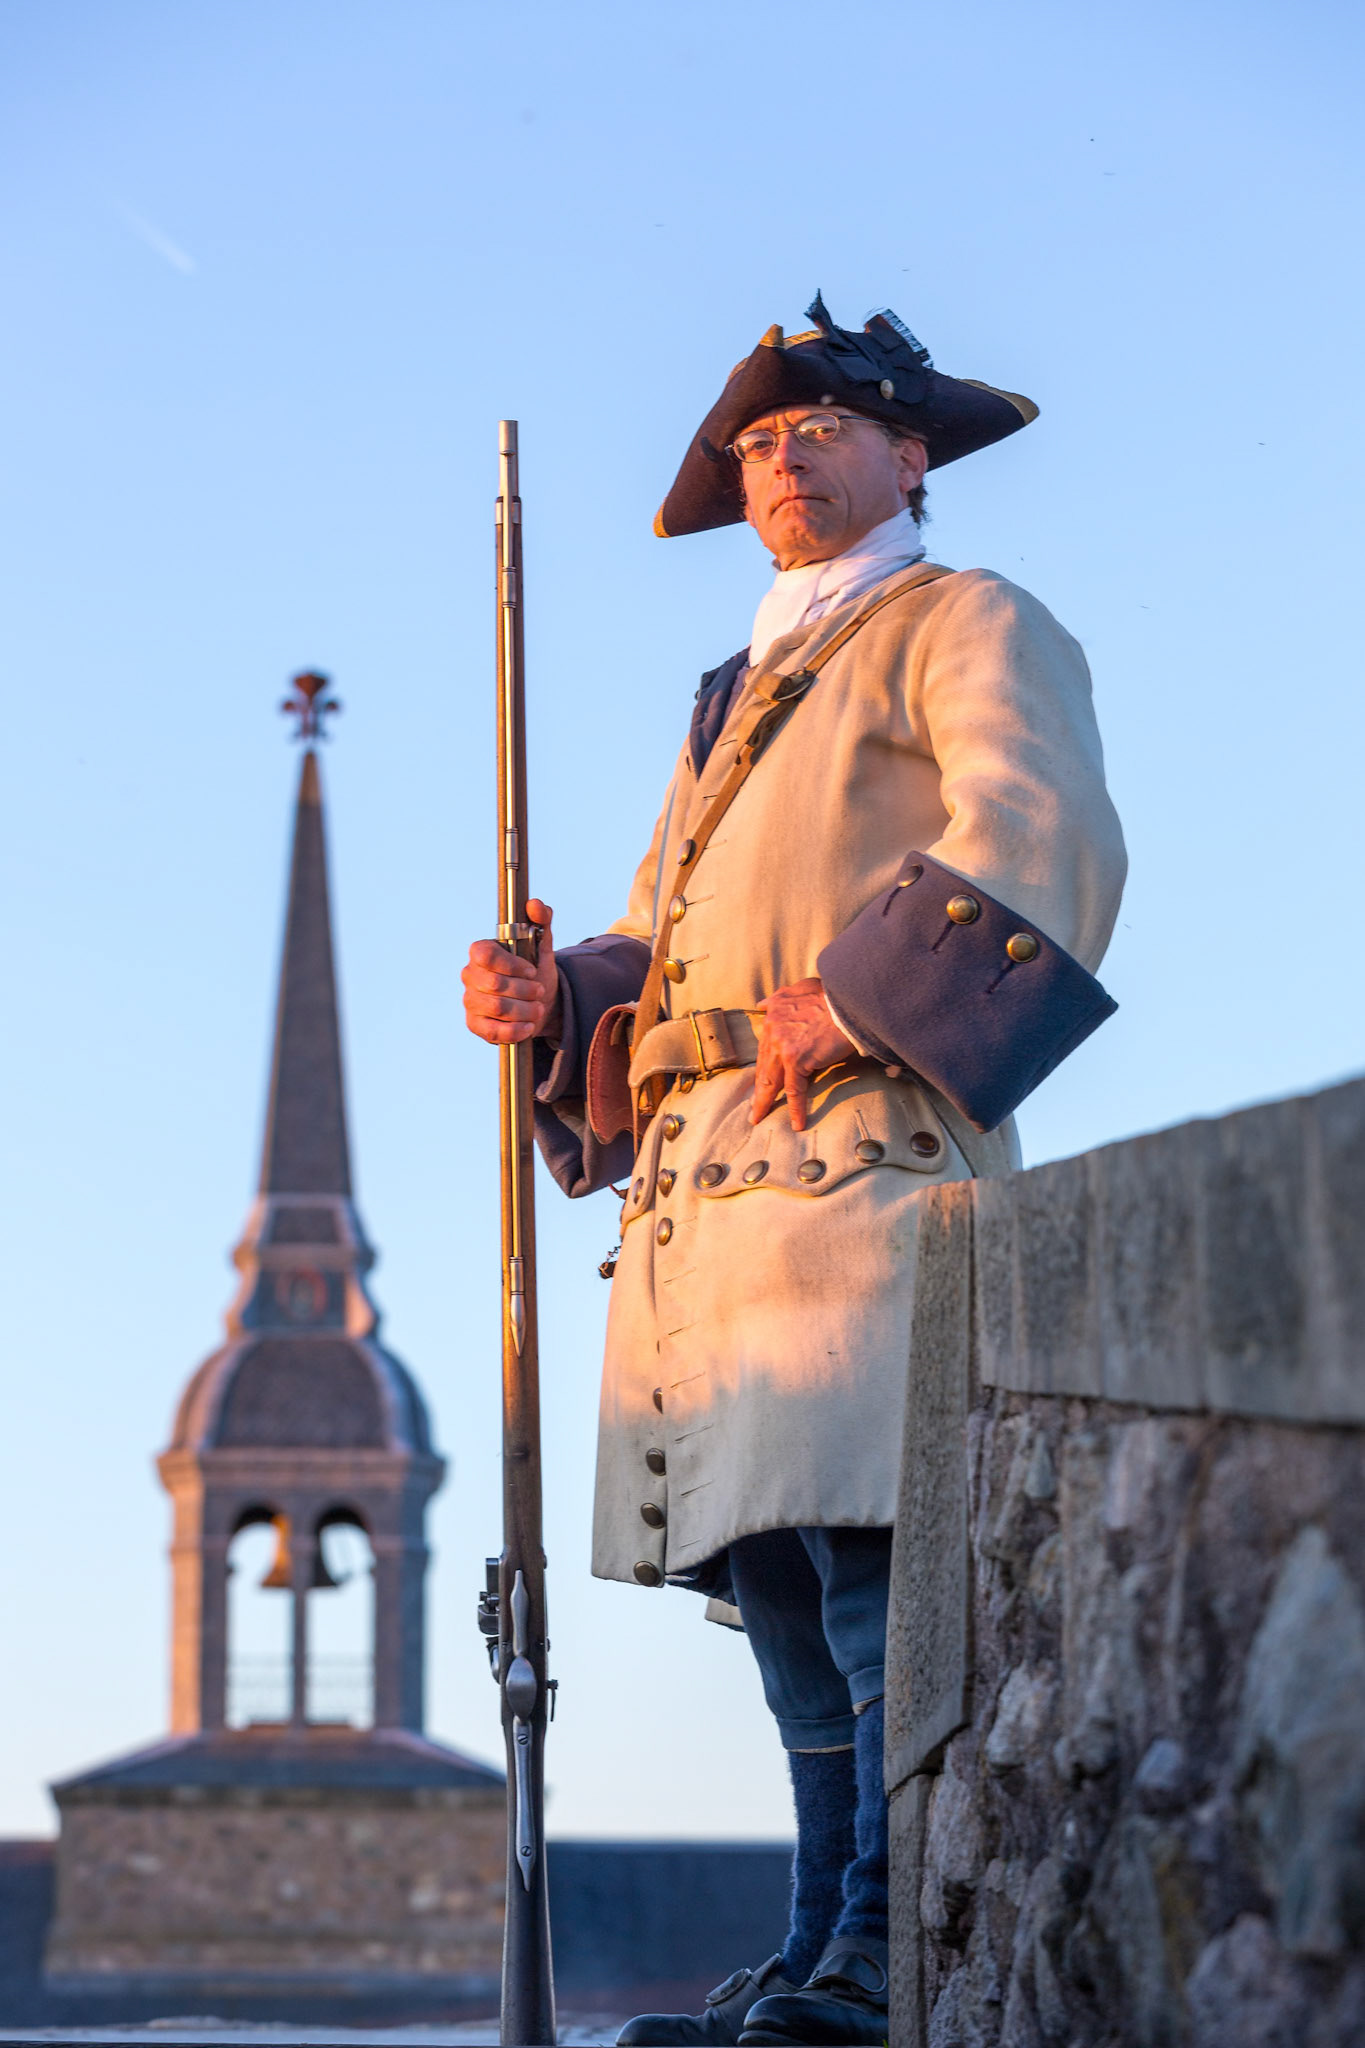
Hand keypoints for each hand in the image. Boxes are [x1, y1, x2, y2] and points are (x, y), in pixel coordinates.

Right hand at [462, 899, 559, 1044]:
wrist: (539, 1003)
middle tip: (540, 991)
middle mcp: (470, 975)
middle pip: (495, 984)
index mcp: (481, 952)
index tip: (532, 971)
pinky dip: (515, 1030)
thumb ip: (542, 921)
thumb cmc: (536, 972)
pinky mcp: (475, 1024)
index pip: (484, 954)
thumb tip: (535, 904)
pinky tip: (528, 1026)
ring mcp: (470, 1001)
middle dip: (525, 990)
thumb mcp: (543, 945)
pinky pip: (492, 1031)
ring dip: (525, 1010)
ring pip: (497, 1008)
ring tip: (538, 1008)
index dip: (511, 964)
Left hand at [750, 976, 856, 1129]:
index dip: (763, 1065)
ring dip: (765, 1102)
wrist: (849, 1002)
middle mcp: (773, 1028)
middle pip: (763, 1065)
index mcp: (773, 1014)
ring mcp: (783, 1045)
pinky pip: (795, 1089)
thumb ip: (781, 997)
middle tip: (753, 1107)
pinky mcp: (797, 1059)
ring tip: (759, 1118)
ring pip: (771, 1080)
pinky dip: (796, 1108)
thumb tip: (762, 1004)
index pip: (765, 1046)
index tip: (759, 1079)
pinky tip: (797, 1123)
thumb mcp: (801, 988)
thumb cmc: (832, 996)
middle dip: (758, 1088)